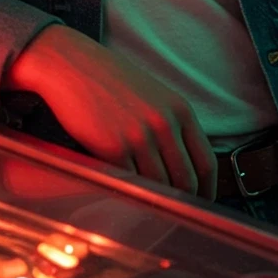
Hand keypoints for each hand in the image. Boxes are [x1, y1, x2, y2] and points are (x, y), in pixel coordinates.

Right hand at [4, 25, 217, 200]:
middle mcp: (164, 122)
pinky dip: (129, 193)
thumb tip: (184, 168)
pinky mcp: (113, 146)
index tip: (200, 204)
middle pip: (186, 182)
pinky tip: (125, 194)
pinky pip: (129, 182)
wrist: (70, 63)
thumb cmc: (109, 78)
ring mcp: (139, 135)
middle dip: (182, 204)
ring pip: (159, 187)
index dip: (207, 192)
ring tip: (147, 208)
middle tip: (173, 214)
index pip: (206, 163)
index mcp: (180, 108)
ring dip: (154, 202)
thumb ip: (172, 126)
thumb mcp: (153, 95)